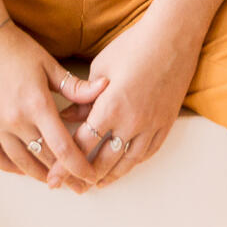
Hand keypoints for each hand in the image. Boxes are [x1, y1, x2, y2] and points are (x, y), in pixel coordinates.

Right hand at [0, 22, 109, 189]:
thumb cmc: (16, 47)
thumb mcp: (49, 64)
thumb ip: (75, 86)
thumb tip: (105, 88)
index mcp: (37, 104)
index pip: (63, 147)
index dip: (79, 167)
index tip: (90, 177)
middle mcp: (15, 119)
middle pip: (45, 159)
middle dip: (65, 175)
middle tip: (79, 185)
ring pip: (21, 162)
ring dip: (40, 175)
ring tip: (56, 180)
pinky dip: (11, 167)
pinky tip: (24, 169)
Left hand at [66, 14, 202, 189]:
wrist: (173, 38)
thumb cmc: (132, 46)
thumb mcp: (100, 69)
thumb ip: (82, 99)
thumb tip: (66, 117)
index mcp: (110, 106)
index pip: (81, 144)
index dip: (64, 164)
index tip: (53, 177)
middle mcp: (131, 121)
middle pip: (103, 161)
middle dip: (84, 177)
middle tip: (70, 188)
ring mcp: (151, 125)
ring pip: (127, 162)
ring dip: (110, 176)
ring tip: (95, 184)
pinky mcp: (166, 124)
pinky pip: (147, 153)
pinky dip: (132, 163)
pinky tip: (123, 167)